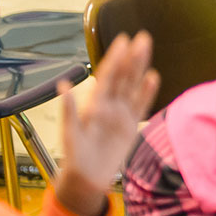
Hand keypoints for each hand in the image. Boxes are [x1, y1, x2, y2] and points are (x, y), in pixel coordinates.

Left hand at [56, 32, 159, 215]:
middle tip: (142, 37)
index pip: (108, 76)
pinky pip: (141, 105)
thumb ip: (69, 109)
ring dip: (141, 68)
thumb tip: (62, 85)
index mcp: (94, 104)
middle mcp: (109, 105)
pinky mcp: (130, 125)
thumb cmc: (76, 156)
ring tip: (147, 49)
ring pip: (133, 86)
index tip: (123, 41)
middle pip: (123, 76)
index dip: (115, 58)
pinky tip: (153, 77)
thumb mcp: (70, 133)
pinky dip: (147, 92)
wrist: (88, 177)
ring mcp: (121, 114)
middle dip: (132, 57)